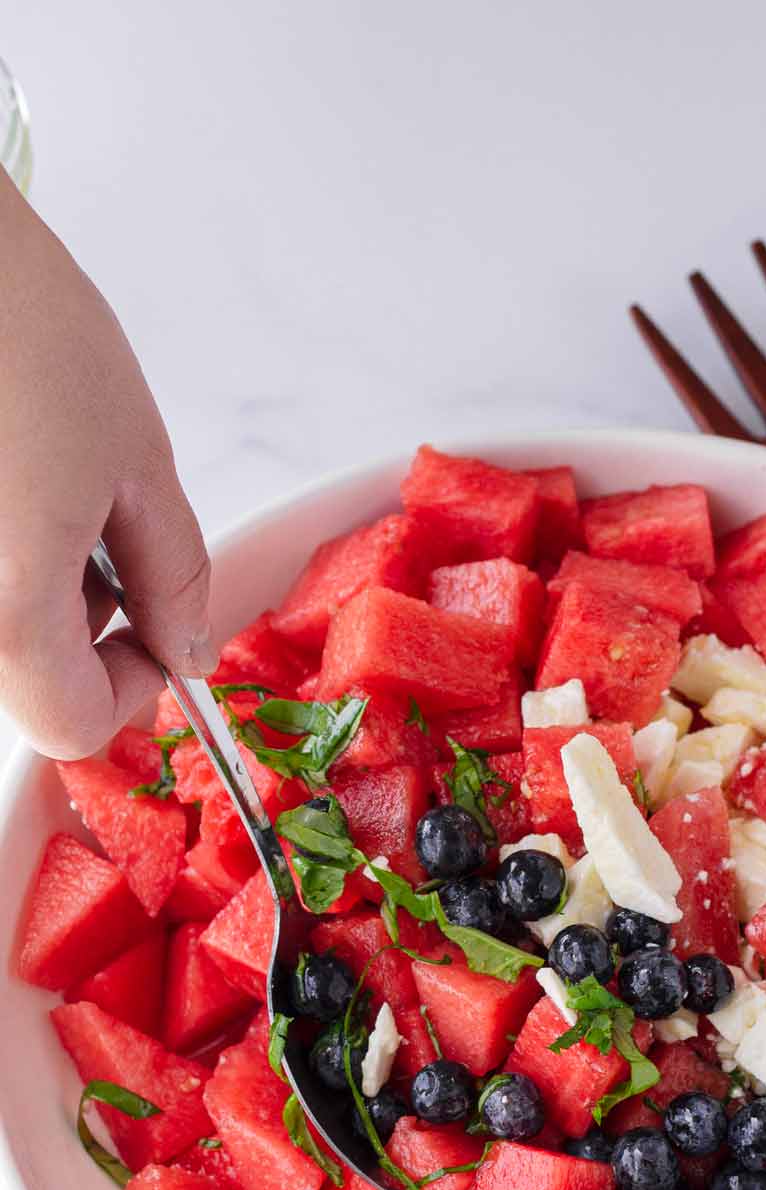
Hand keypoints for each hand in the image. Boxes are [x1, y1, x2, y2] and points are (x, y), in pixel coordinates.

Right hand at [0, 176, 213, 757]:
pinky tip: (3, 470)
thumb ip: (174, 576)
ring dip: (25, 588)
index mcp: (4, 610)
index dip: (129, 687)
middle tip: (96, 532)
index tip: (152, 628)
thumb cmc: (16, 324)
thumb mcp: (135, 460)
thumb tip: (185, 648)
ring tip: (36, 484)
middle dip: (74, 631)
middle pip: (19, 683)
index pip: (70, 728)